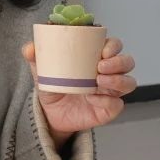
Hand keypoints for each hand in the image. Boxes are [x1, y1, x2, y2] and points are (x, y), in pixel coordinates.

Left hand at [21, 37, 136, 142]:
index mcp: (96, 57)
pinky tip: (92, 98)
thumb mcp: (42, 70)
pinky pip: (117, 104)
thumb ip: (36, 57)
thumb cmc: (54, 86)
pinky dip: (107, 101)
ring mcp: (111, 91)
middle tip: (101, 66)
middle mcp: (109, 73)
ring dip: (118, 80)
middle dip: (119, 62)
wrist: (51, 113)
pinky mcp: (109, 109)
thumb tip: (29, 48)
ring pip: (129, 82)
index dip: (113, 45)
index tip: (103, 49)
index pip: (114, 45)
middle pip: (127, 62)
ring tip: (99, 82)